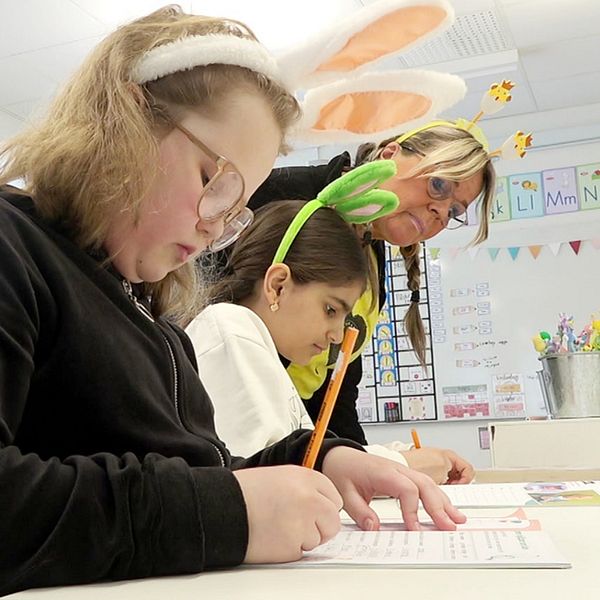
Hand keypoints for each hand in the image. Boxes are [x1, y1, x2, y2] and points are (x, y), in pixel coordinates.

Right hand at [234, 465, 342, 563]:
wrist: (222, 506)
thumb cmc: (246, 491)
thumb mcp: (280, 477)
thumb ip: (305, 488)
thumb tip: (322, 506)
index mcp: (306, 477)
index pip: (334, 499)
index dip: (322, 507)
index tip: (312, 511)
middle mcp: (309, 498)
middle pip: (332, 522)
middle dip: (319, 527)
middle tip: (297, 524)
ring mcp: (302, 522)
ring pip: (317, 539)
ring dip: (302, 538)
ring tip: (276, 525)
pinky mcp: (292, 545)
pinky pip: (300, 552)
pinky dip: (288, 549)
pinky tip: (271, 536)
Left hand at [321, 446, 465, 531]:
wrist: (339, 456)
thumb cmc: (342, 471)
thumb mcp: (344, 493)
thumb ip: (360, 511)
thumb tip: (375, 528)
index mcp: (383, 472)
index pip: (406, 489)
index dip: (413, 510)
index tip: (414, 529)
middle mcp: (397, 469)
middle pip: (424, 484)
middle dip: (438, 506)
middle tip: (449, 527)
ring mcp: (402, 470)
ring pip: (428, 483)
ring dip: (444, 501)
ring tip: (458, 519)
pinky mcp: (403, 475)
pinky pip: (424, 484)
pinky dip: (438, 496)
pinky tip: (447, 509)